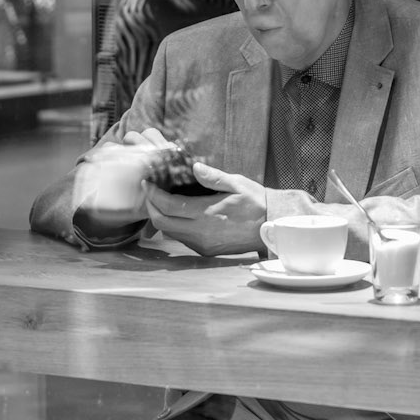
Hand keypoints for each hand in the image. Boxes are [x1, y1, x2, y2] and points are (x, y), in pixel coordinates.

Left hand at [144, 161, 267, 257]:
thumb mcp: (237, 184)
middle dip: (151, 207)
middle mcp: (200, 232)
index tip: (147, 183)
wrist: (272, 227)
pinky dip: (174, 227)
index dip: (153, 195)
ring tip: (161, 202)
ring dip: (161, 218)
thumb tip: (195, 168)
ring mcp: (202, 244)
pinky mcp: (206, 251)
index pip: (169, 206)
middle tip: (149, 193)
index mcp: (206, 213)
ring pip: (170, 233)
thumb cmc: (256, 203)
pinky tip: (178, 215)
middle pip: (162, 223)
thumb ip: (213, 177)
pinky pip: (182, 240)